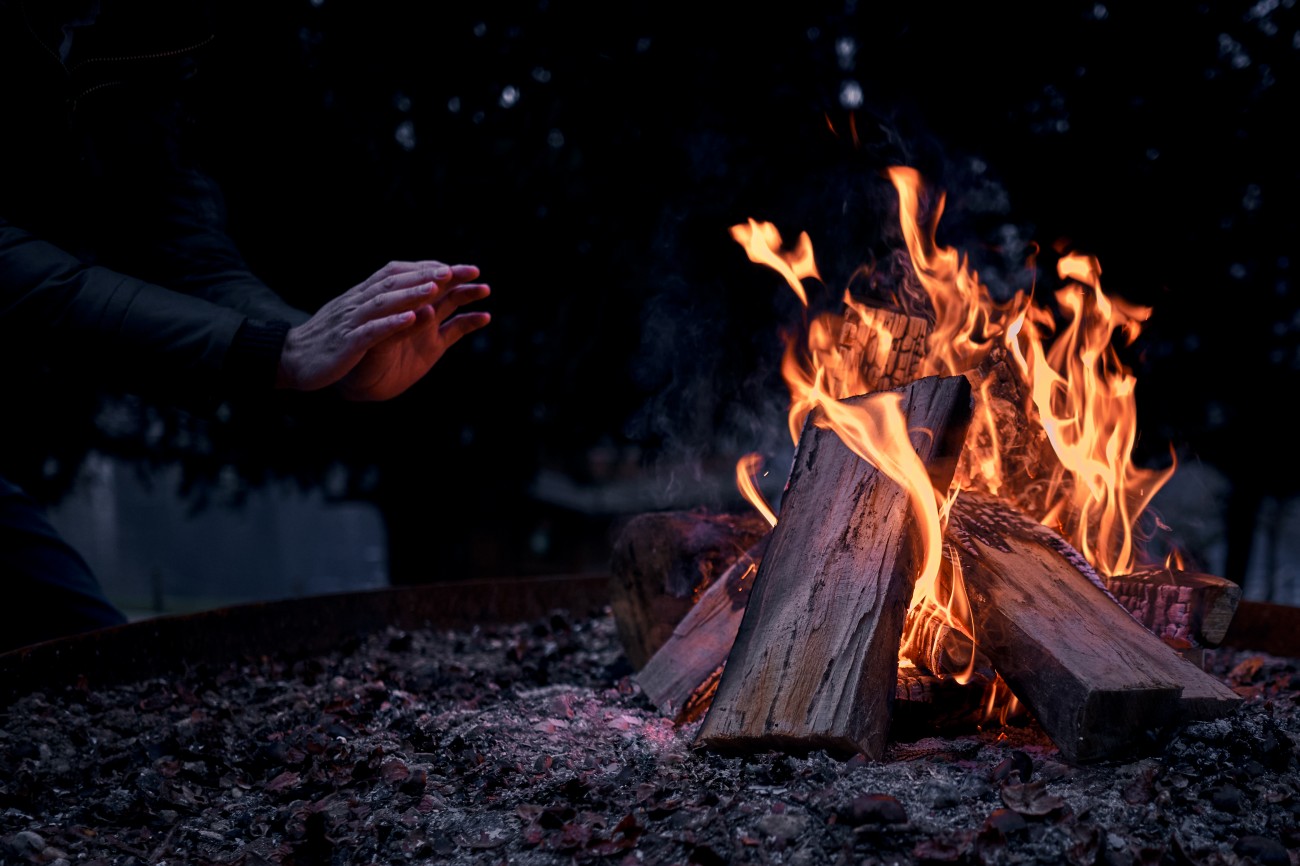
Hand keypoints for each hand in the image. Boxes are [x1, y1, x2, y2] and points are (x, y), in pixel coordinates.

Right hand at [276, 260, 489, 399]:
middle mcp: (358, 302)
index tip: (451, 266)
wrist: (291, 359)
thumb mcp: (355, 316)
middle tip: (457, 269)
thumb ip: (377, 302)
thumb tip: (402, 290)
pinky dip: (392, 324)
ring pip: (384, 302)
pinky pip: (372, 332)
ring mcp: (352, 322)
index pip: (395, 274)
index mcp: (362, 296)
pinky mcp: (347, 344)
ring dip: (411, 293)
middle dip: (427, 275)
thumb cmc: (329, 340)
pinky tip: (412, 319)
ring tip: (437, 287)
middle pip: (395, 282)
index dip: (423, 268)